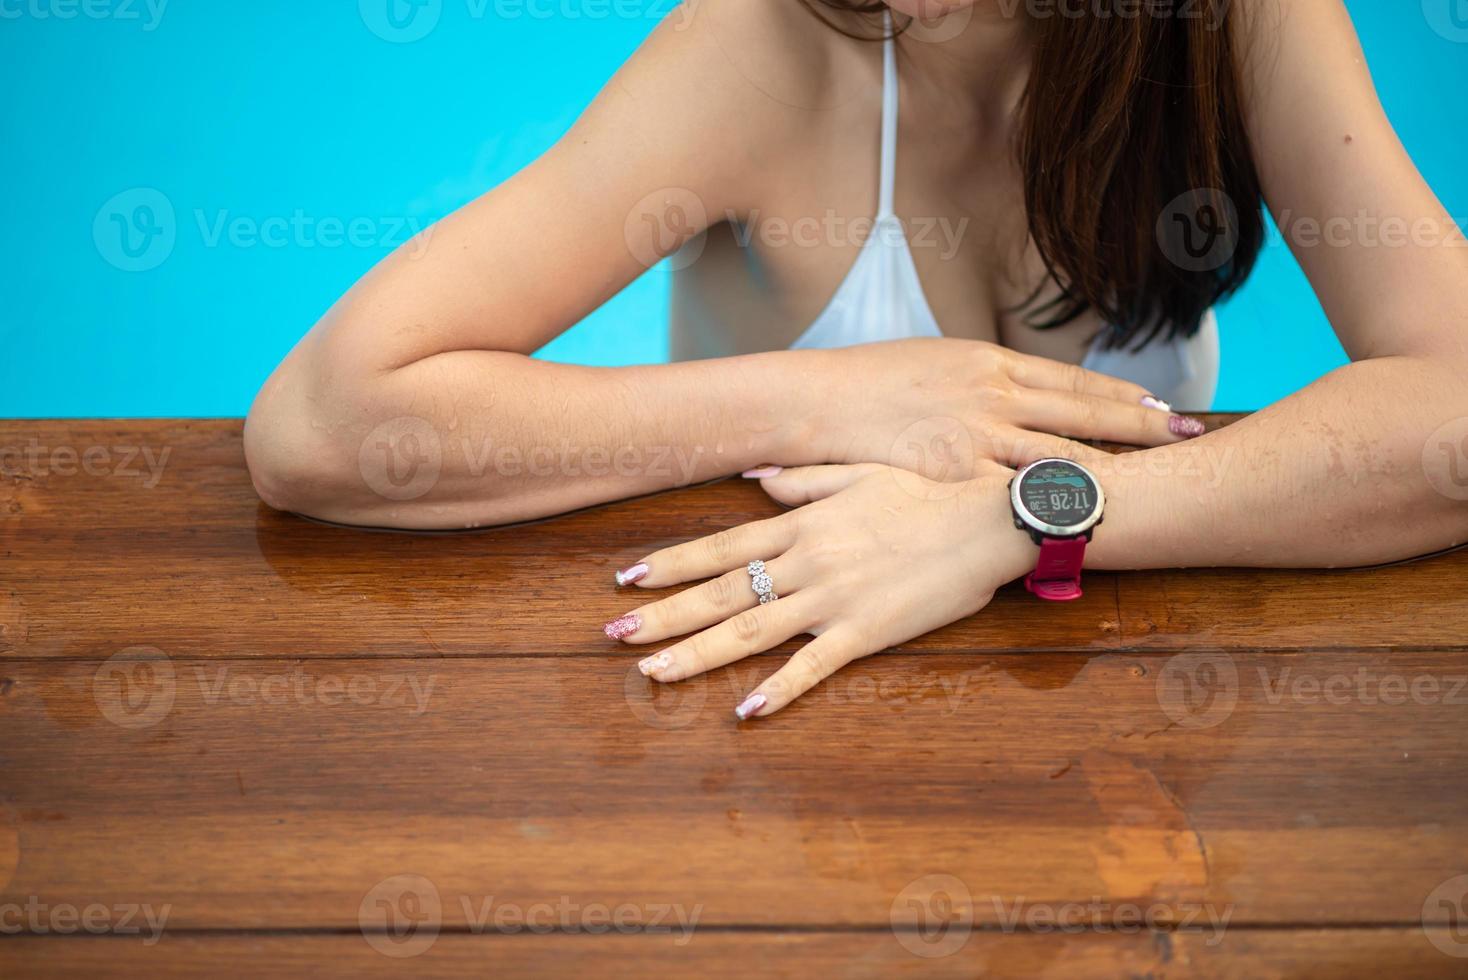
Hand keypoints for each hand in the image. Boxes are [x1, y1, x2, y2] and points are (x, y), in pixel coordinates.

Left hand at [604, 462, 1040, 718]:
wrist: (990, 516)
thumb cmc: (929, 491)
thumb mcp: (859, 473)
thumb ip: (803, 479)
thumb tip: (757, 477)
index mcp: (802, 525)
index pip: (721, 547)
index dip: (670, 563)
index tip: (627, 576)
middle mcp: (806, 561)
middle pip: (720, 593)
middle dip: (662, 614)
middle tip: (611, 635)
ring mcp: (833, 599)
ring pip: (750, 631)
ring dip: (696, 653)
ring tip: (650, 672)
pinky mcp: (866, 631)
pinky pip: (812, 667)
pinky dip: (776, 691)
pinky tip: (743, 713)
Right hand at [809, 338, 1202, 475]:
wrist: (816, 401)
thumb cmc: (865, 382)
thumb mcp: (931, 363)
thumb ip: (976, 379)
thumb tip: (1007, 388)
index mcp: (990, 362)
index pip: (1071, 382)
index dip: (1119, 394)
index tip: (1158, 404)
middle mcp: (994, 394)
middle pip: (1083, 414)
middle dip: (1141, 425)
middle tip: (1188, 434)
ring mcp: (977, 435)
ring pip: (1060, 455)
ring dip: (1111, 470)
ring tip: (1155, 484)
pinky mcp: (954, 474)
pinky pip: (1011, 492)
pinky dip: (1050, 504)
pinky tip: (1081, 517)